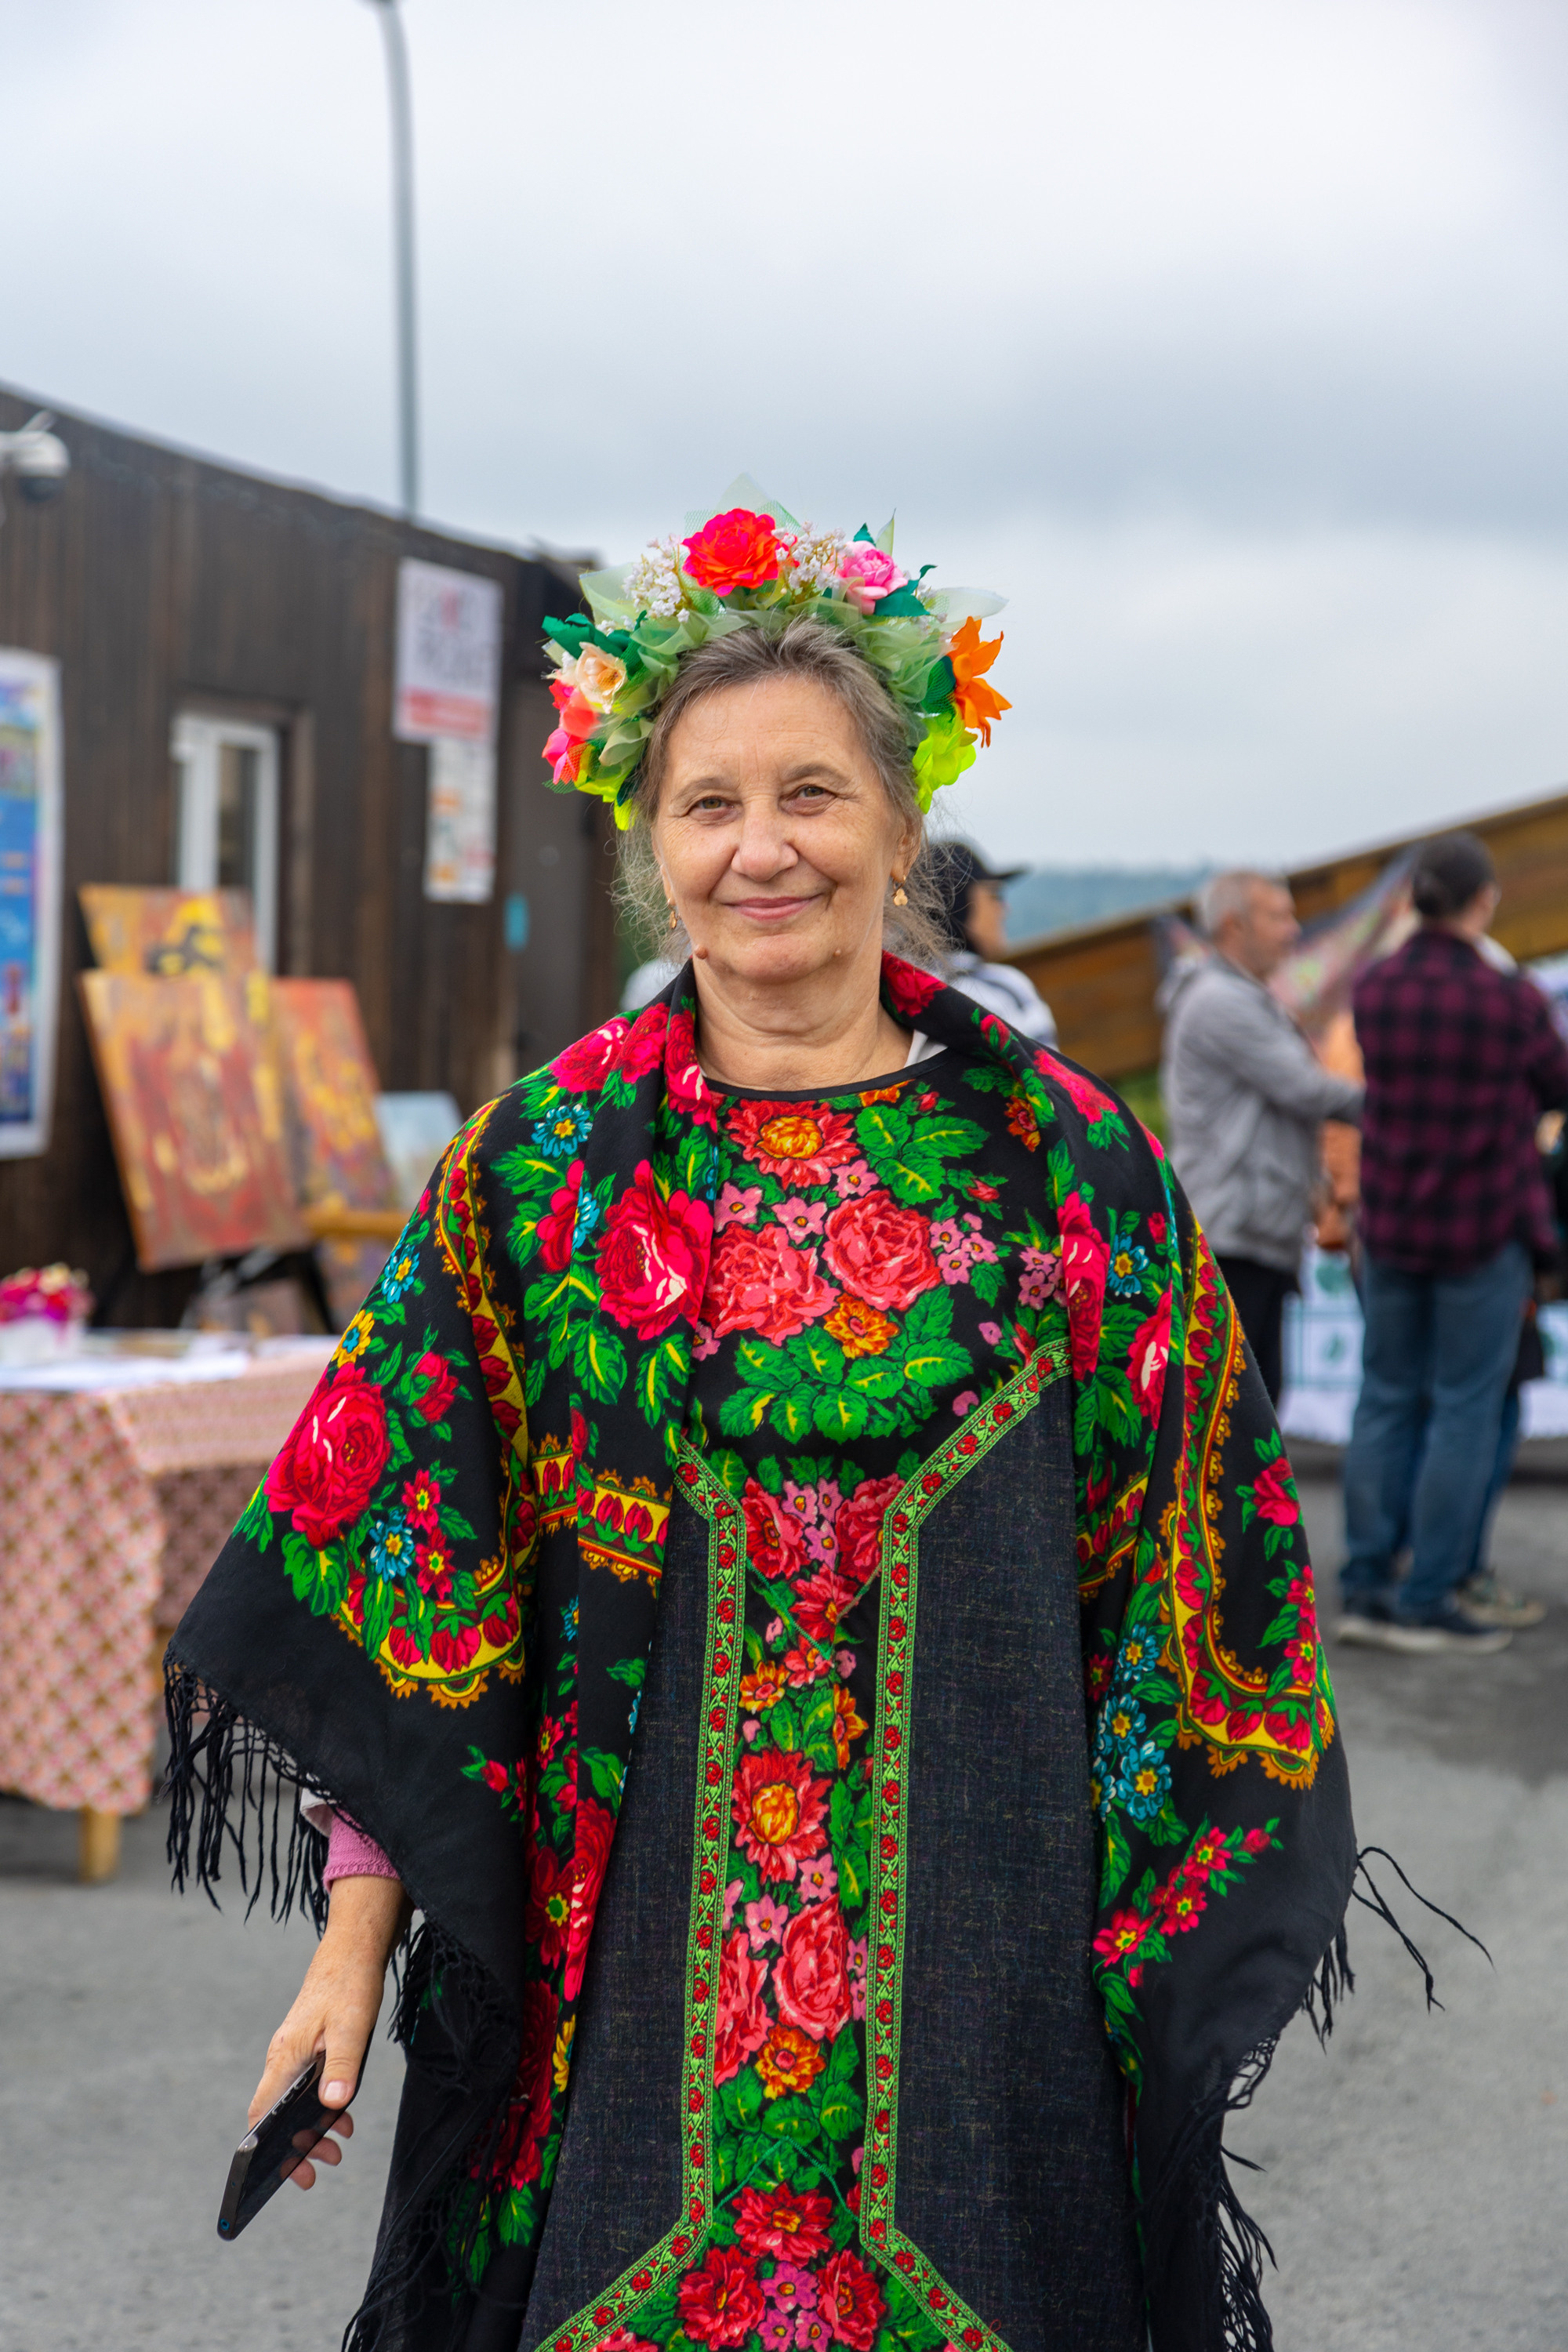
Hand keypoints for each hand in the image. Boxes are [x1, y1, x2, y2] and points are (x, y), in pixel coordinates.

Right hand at [248, 1874, 409, 2189]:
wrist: (353, 1948)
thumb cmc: (349, 1985)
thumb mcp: (350, 2029)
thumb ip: (340, 2068)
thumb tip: (331, 2107)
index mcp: (284, 2057)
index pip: (260, 2114)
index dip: (265, 2150)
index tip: (284, 2175)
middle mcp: (282, 2057)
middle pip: (275, 2116)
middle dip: (296, 2148)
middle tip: (322, 2169)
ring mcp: (294, 2051)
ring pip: (292, 2103)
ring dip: (312, 2129)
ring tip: (338, 2149)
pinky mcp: (309, 2046)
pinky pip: (306, 2086)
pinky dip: (321, 2106)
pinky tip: (343, 2114)